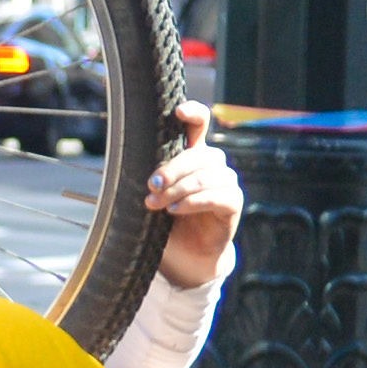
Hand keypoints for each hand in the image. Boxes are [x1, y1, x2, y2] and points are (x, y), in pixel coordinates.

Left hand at [145, 105, 242, 289]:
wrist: (183, 256)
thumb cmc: (165, 222)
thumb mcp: (154, 196)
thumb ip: (152, 178)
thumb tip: (133, 163)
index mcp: (192, 155)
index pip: (199, 125)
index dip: (193, 114)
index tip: (178, 111)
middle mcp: (212, 165)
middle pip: (200, 154)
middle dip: (173, 169)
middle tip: (151, 185)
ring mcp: (225, 183)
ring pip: (208, 175)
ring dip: (180, 188)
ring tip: (158, 204)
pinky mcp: (233, 203)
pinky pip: (219, 195)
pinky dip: (194, 201)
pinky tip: (175, 210)